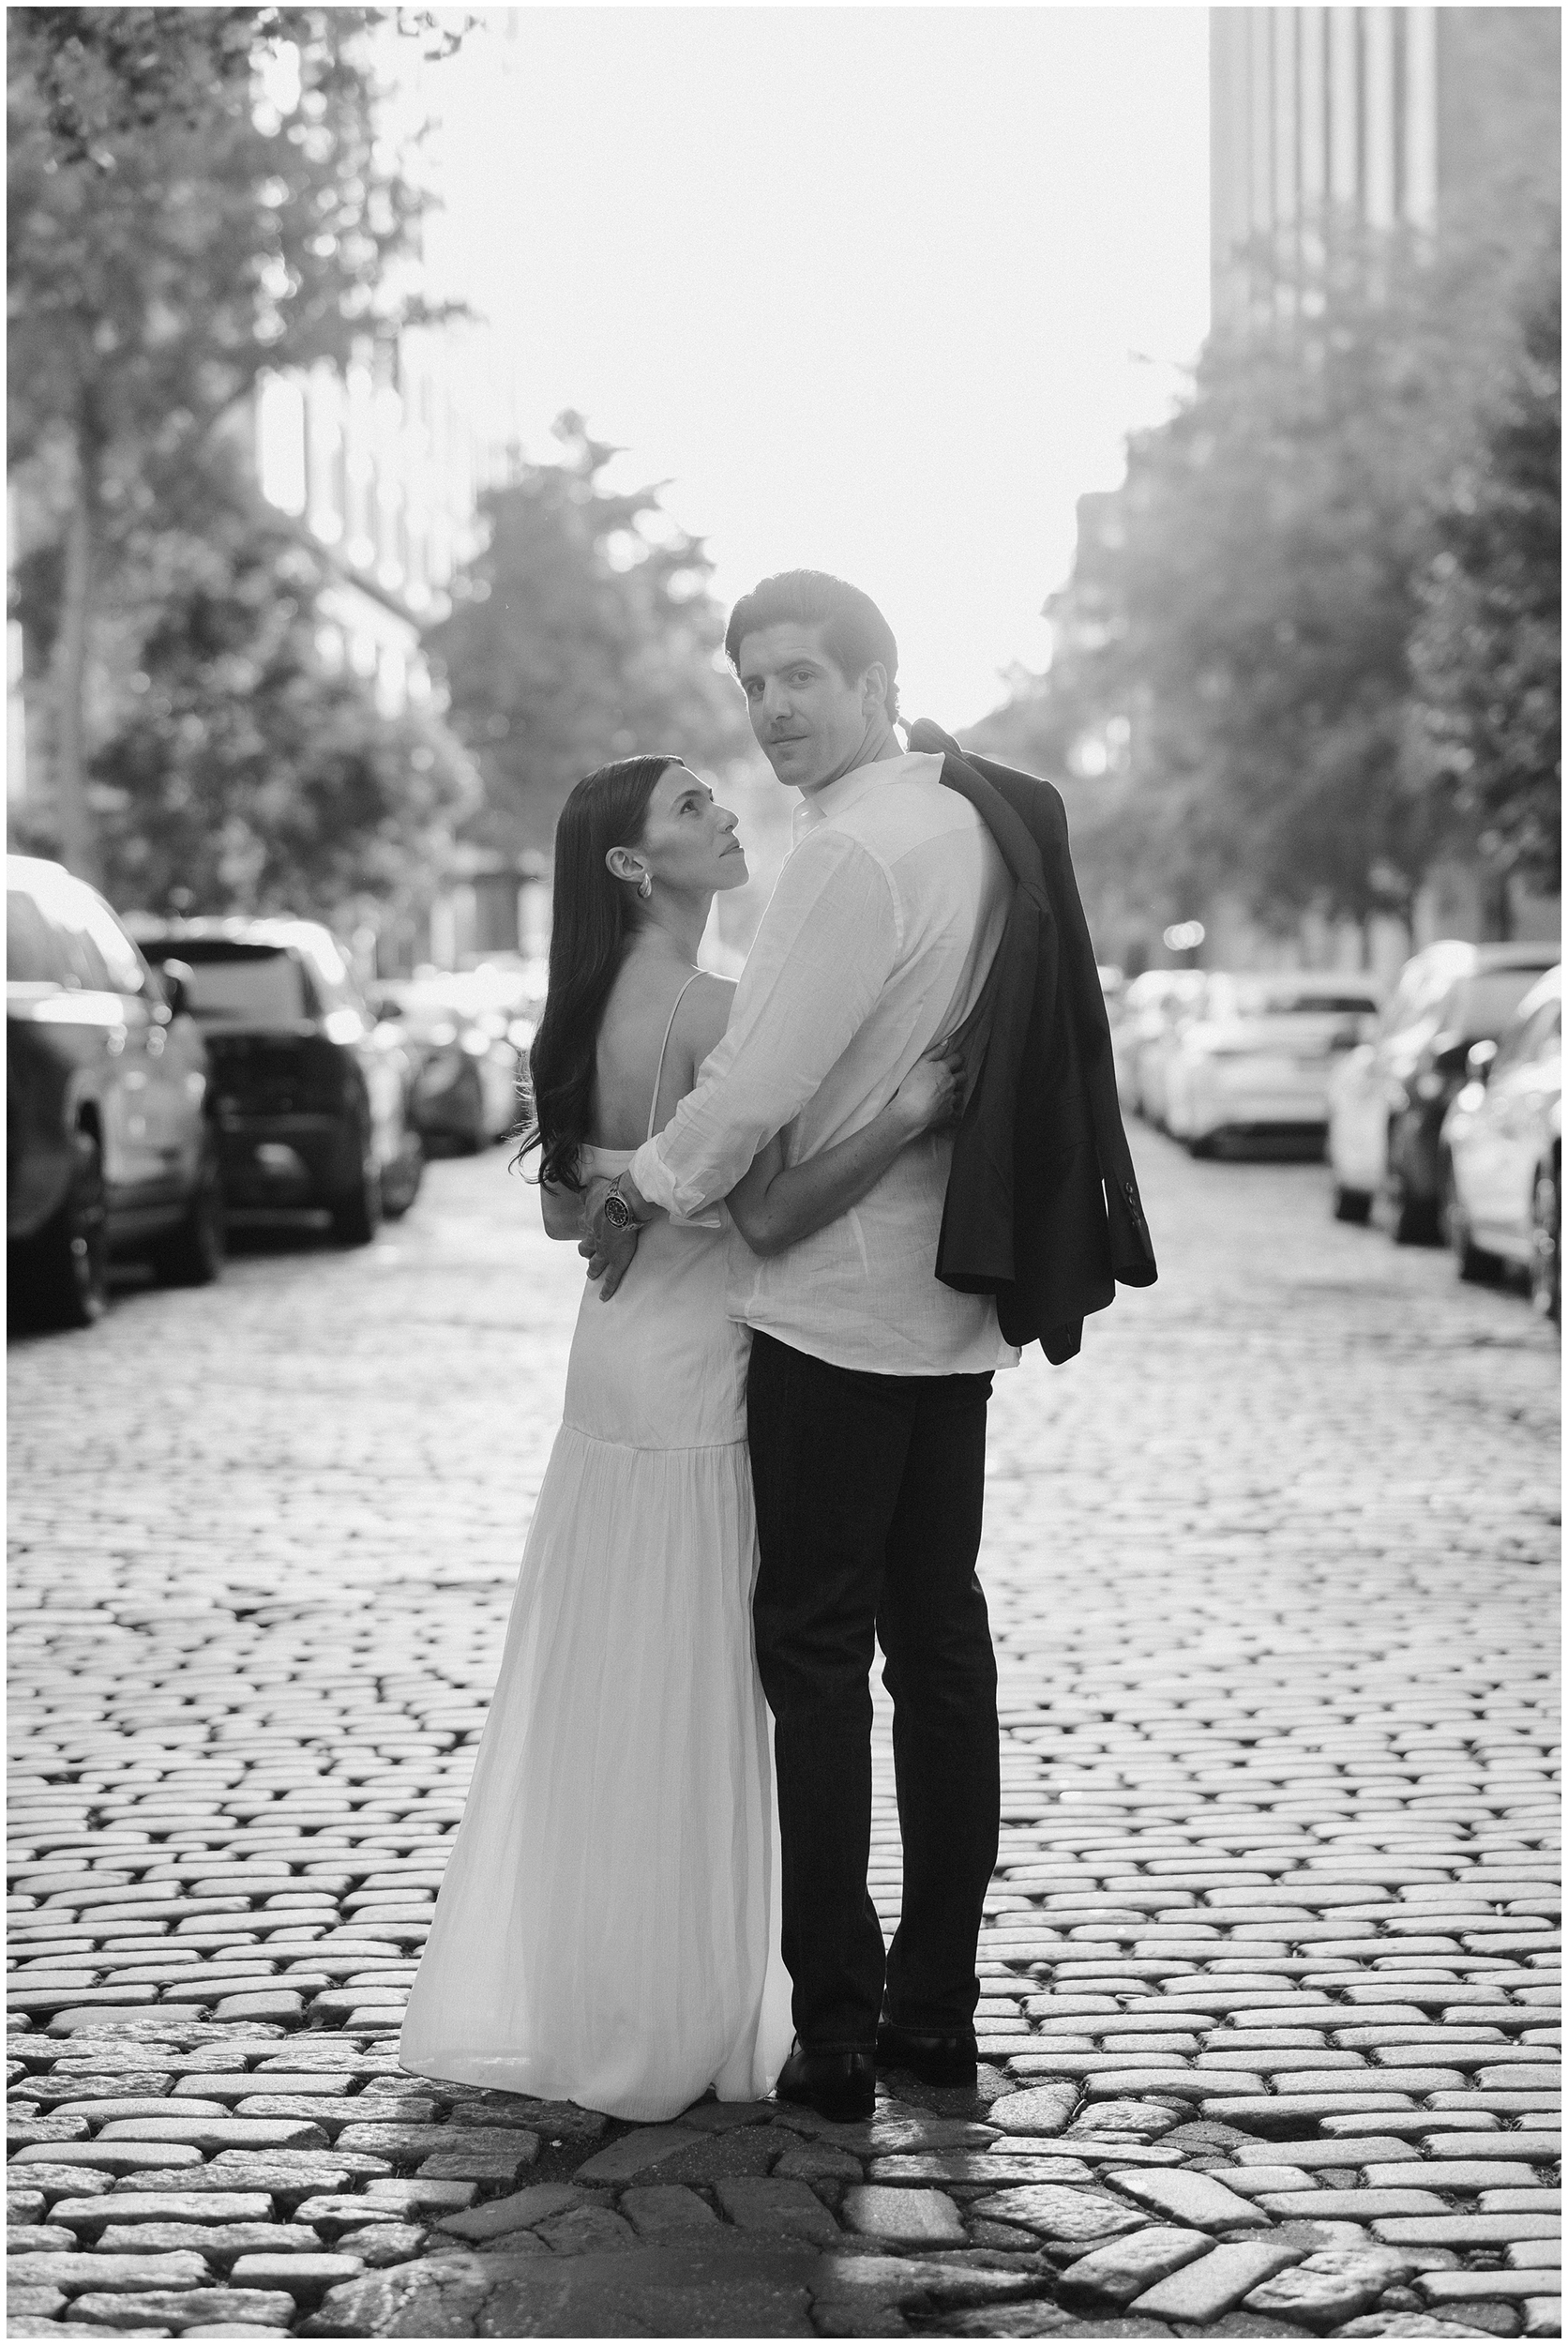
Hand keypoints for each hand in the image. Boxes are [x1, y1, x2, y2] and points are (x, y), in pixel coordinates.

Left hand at [579, 1177, 642, 1298]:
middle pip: (586, 1248)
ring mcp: (604, 1251)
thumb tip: (584, 1183)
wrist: (622, 1204)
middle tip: (587, 1255)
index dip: (585, 1227)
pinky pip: (611, 1278)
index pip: (584, 1225)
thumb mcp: (595, 1186)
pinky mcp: (616, 1262)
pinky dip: (607, 1289)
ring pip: (595, 1264)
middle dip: (586, 1252)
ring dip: (593, 1270)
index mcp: (590, 1220)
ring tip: (591, 1275)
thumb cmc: (611, 1192)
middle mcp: (594, 1237)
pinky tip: (604, 1298)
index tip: (586, 1226)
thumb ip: (590, 1186)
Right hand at [891, 1047, 964, 1137]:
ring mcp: (951, 1098)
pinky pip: (956, 1111)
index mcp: (944, 1069)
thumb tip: (947, 1042)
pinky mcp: (949, 1112)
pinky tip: (947, 1110)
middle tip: (953, 1075)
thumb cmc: (912, 1086)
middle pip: (963, 1076)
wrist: (911, 1112)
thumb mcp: (920, 1063)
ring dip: (957, 1092)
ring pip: (961, 1093)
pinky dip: (954, 1110)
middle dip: (960, 1075)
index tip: (955, 1059)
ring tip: (949, 1093)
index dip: (957, 1058)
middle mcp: (951, 1083)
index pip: (958, 1059)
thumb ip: (934, 1052)